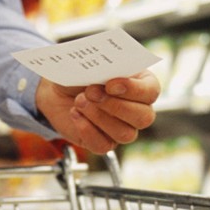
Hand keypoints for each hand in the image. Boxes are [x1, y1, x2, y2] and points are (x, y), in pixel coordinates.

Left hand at [36, 70, 159, 153]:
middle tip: (91, 92)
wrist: (58, 91)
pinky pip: (103, 146)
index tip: (110, 84)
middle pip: (143, 117)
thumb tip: (106, 71)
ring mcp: (123, 129)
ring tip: (79, 101)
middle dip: (115, 105)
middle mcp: (137, 109)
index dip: (134, 90)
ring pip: (124, 134)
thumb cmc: (80, 74)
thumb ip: (103, 66)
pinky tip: (75, 114)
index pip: (151, 91)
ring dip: (98, 117)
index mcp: (141, 84)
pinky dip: (86, 129)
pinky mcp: (104, 143)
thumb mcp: (91, 64)